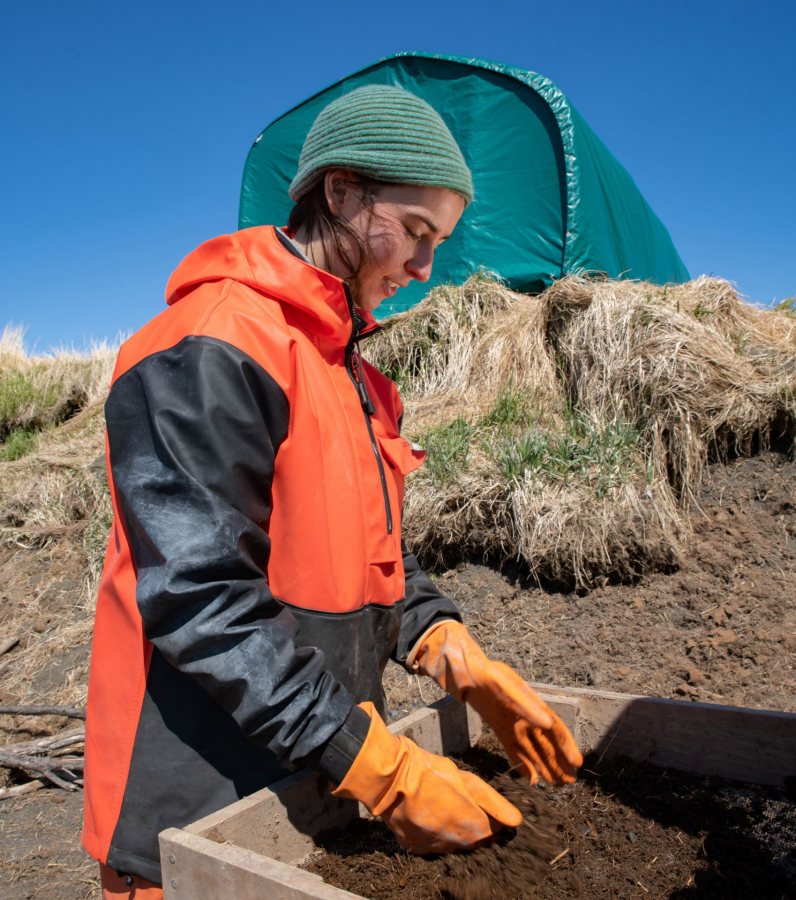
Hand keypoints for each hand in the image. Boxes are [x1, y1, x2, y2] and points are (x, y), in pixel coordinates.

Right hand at [331, 702, 520, 854]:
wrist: (390, 779)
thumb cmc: (429, 772)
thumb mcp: (465, 779)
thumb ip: (492, 802)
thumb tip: (516, 821)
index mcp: (471, 827)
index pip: (495, 833)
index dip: (496, 820)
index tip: (492, 810)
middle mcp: (456, 845)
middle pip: (476, 841)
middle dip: (477, 826)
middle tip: (466, 804)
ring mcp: (435, 849)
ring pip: (456, 845)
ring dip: (457, 831)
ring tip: (446, 808)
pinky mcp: (417, 849)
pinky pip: (435, 845)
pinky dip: (437, 835)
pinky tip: (431, 816)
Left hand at [408, 620, 583, 783]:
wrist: (462, 668)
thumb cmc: (483, 672)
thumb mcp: (503, 684)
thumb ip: (524, 703)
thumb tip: (547, 722)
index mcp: (530, 702)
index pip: (554, 727)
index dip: (567, 745)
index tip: (578, 763)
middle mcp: (525, 715)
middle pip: (546, 742)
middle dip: (559, 761)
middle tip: (570, 782)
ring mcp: (513, 723)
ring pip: (533, 749)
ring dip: (545, 766)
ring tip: (556, 784)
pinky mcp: (500, 729)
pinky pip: (514, 750)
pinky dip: (523, 765)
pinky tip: (531, 779)